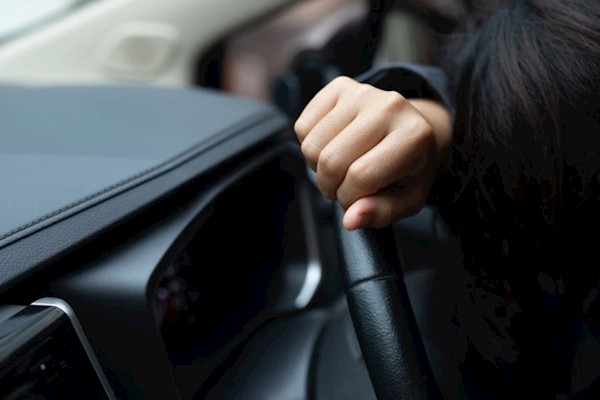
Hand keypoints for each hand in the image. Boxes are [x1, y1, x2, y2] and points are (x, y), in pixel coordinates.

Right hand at [294, 76, 451, 229]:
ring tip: (342, 166)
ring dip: (319, 167)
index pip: (360, 177)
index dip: (350, 199)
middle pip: (331, 160)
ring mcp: (362, 92)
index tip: (359, 201)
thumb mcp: (407, 199)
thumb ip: (381, 213)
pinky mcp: (339, 86)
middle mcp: (390, 106)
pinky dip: (311, 145)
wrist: (410, 130)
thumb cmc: (408, 168)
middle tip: (347, 186)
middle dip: (331, 186)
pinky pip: (303, 127)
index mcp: (414, 136)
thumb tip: (351, 219)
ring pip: (312, 146)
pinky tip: (333, 145)